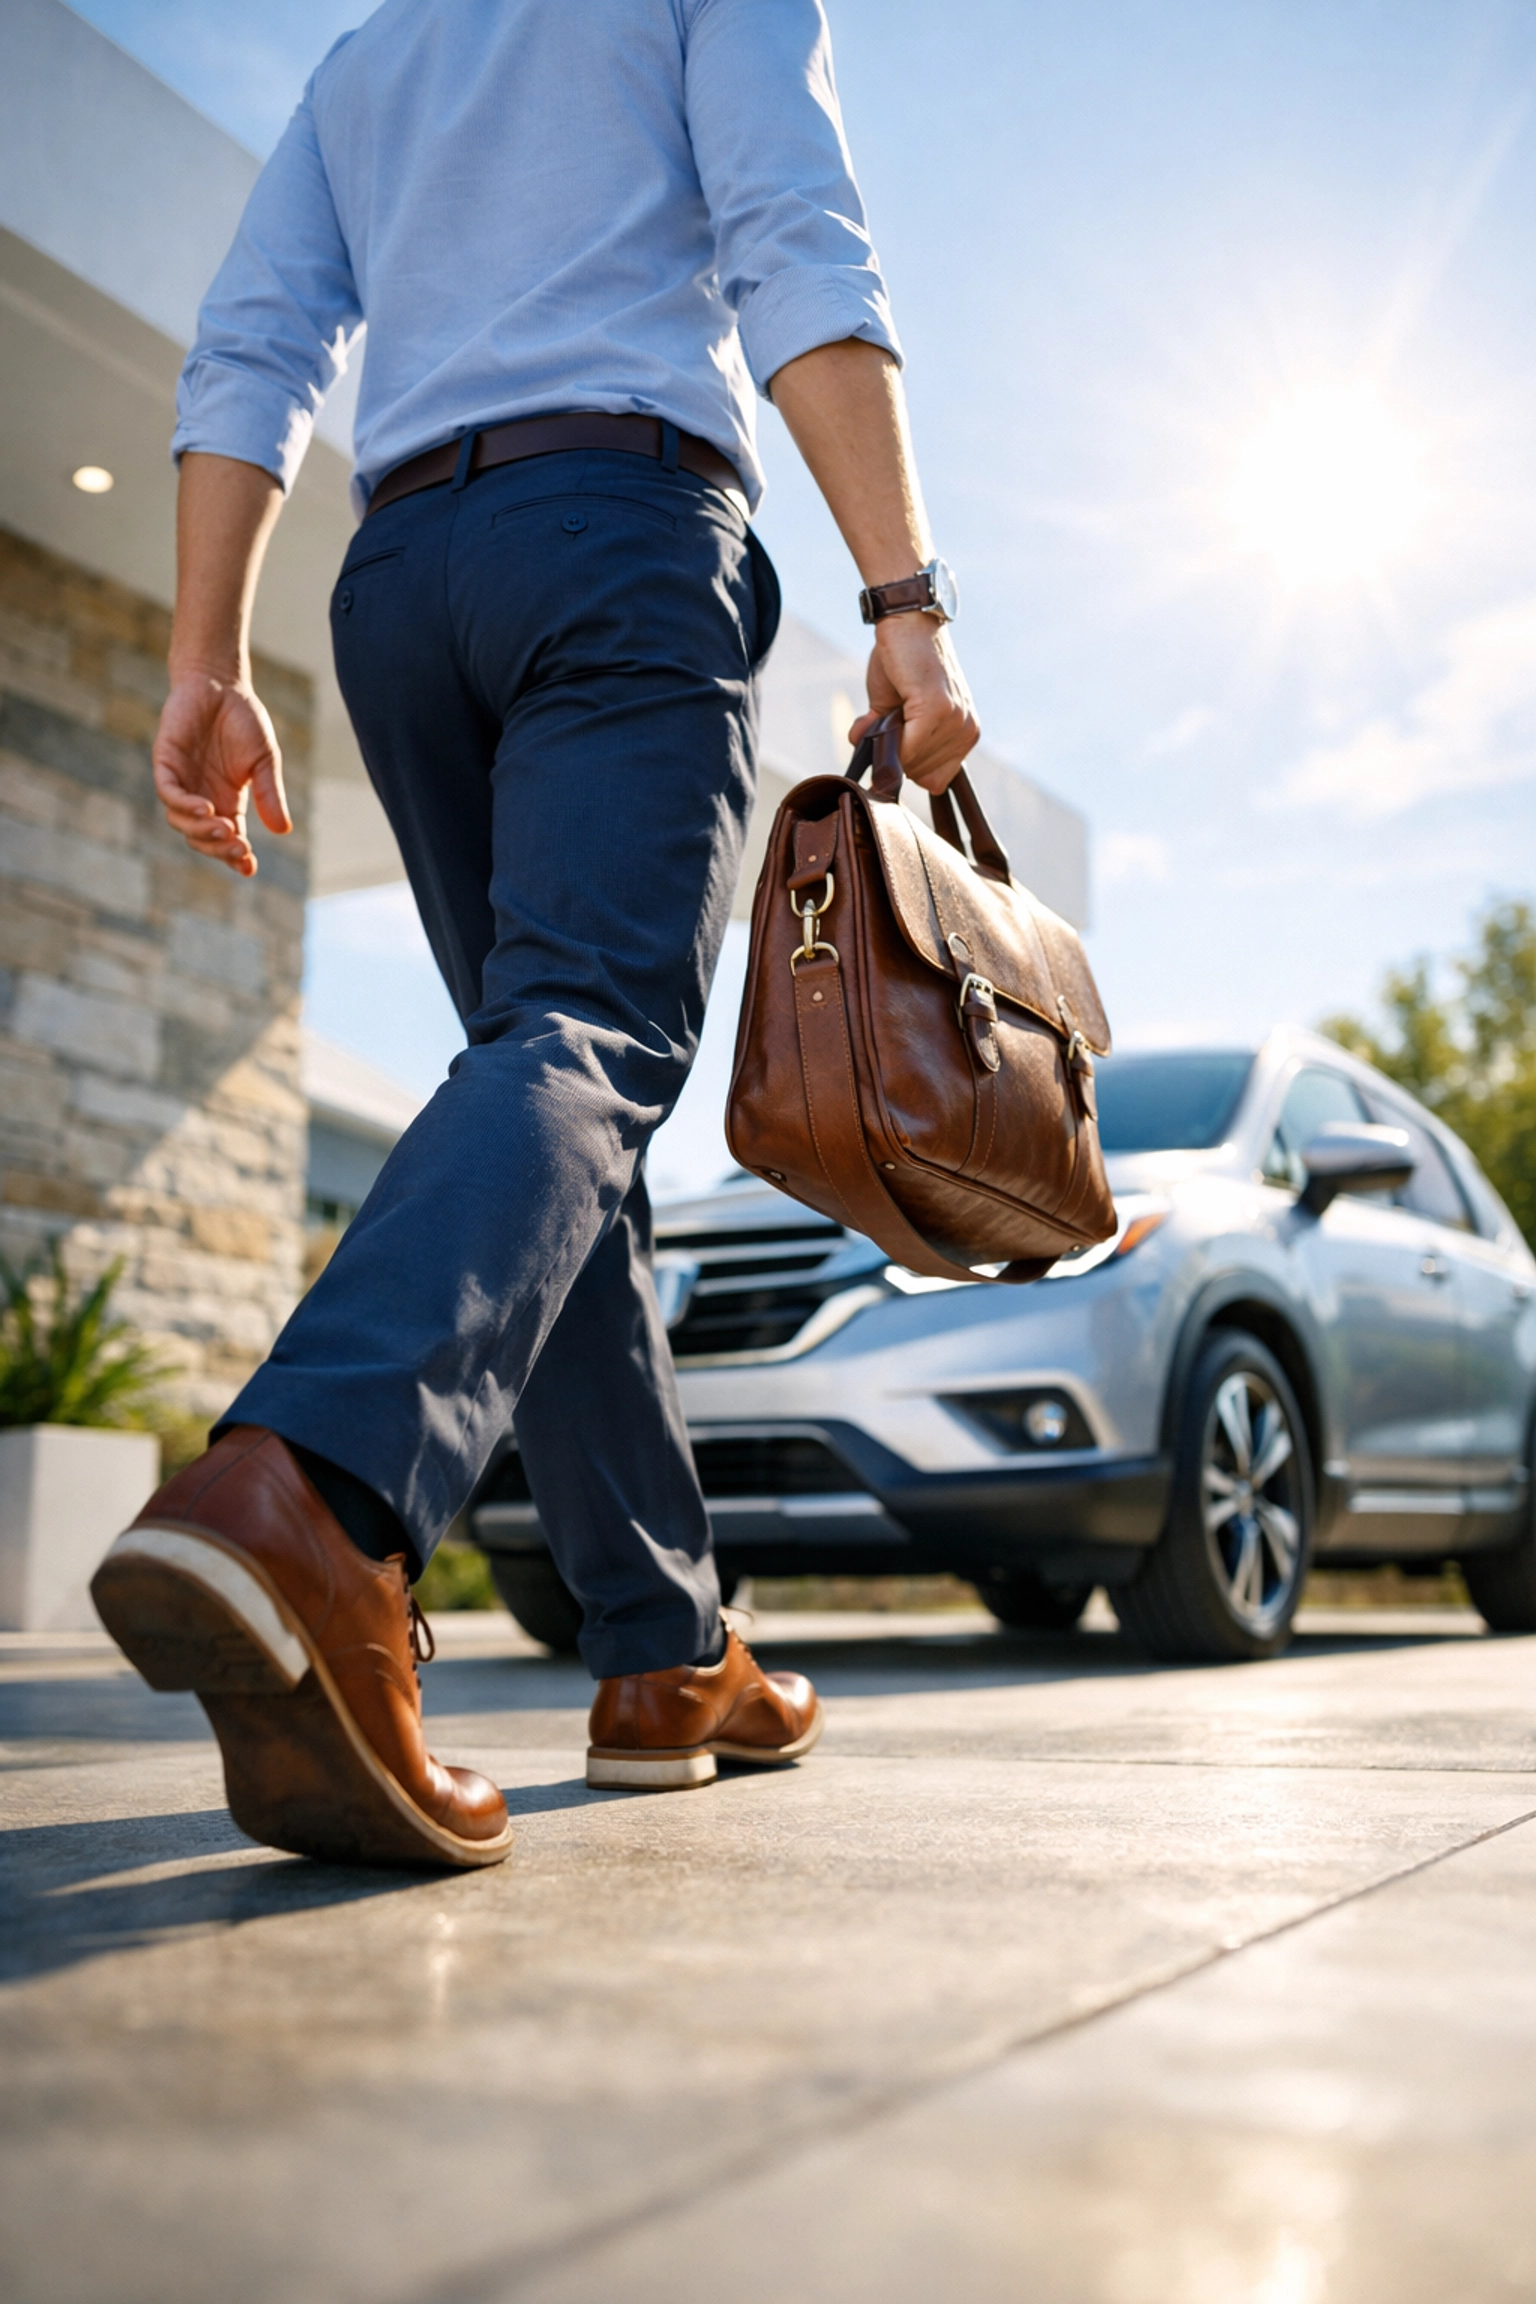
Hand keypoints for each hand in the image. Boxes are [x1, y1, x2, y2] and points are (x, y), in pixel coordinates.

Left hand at [152, 669, 290, 875]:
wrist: (220, 684)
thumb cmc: (243, 720)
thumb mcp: (264, 761)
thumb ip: (269, 793)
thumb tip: (282, 830)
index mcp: (227, 801)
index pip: (228, 839)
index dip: (236, 857)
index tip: (250, 867)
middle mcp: (202, 797)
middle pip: (202, 838)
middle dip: (219, 849)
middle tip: (238, 849)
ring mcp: (182, 782)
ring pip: (181, 822)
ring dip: (201, 832)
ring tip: (224, 829)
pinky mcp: (166, 763)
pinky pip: (169, 794)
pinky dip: (185, 806)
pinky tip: (206, 809)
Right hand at [848, 614, 977, 791]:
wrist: (908, 623)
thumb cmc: (903, 662)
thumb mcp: (895, 708)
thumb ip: (885, 737)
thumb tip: (860, 748)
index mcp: (964, 733)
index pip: (936, 781)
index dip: (909, 767)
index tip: (897, 743)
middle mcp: (966, 730)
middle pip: (921, 775)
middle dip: (896, 754)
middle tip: (889, 717)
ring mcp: (955, 721)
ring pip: (912, 764)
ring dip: (889, 743)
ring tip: (890, 706)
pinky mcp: (938, 709)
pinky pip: (908, 749)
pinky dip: (890, 740)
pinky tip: (886, 713)